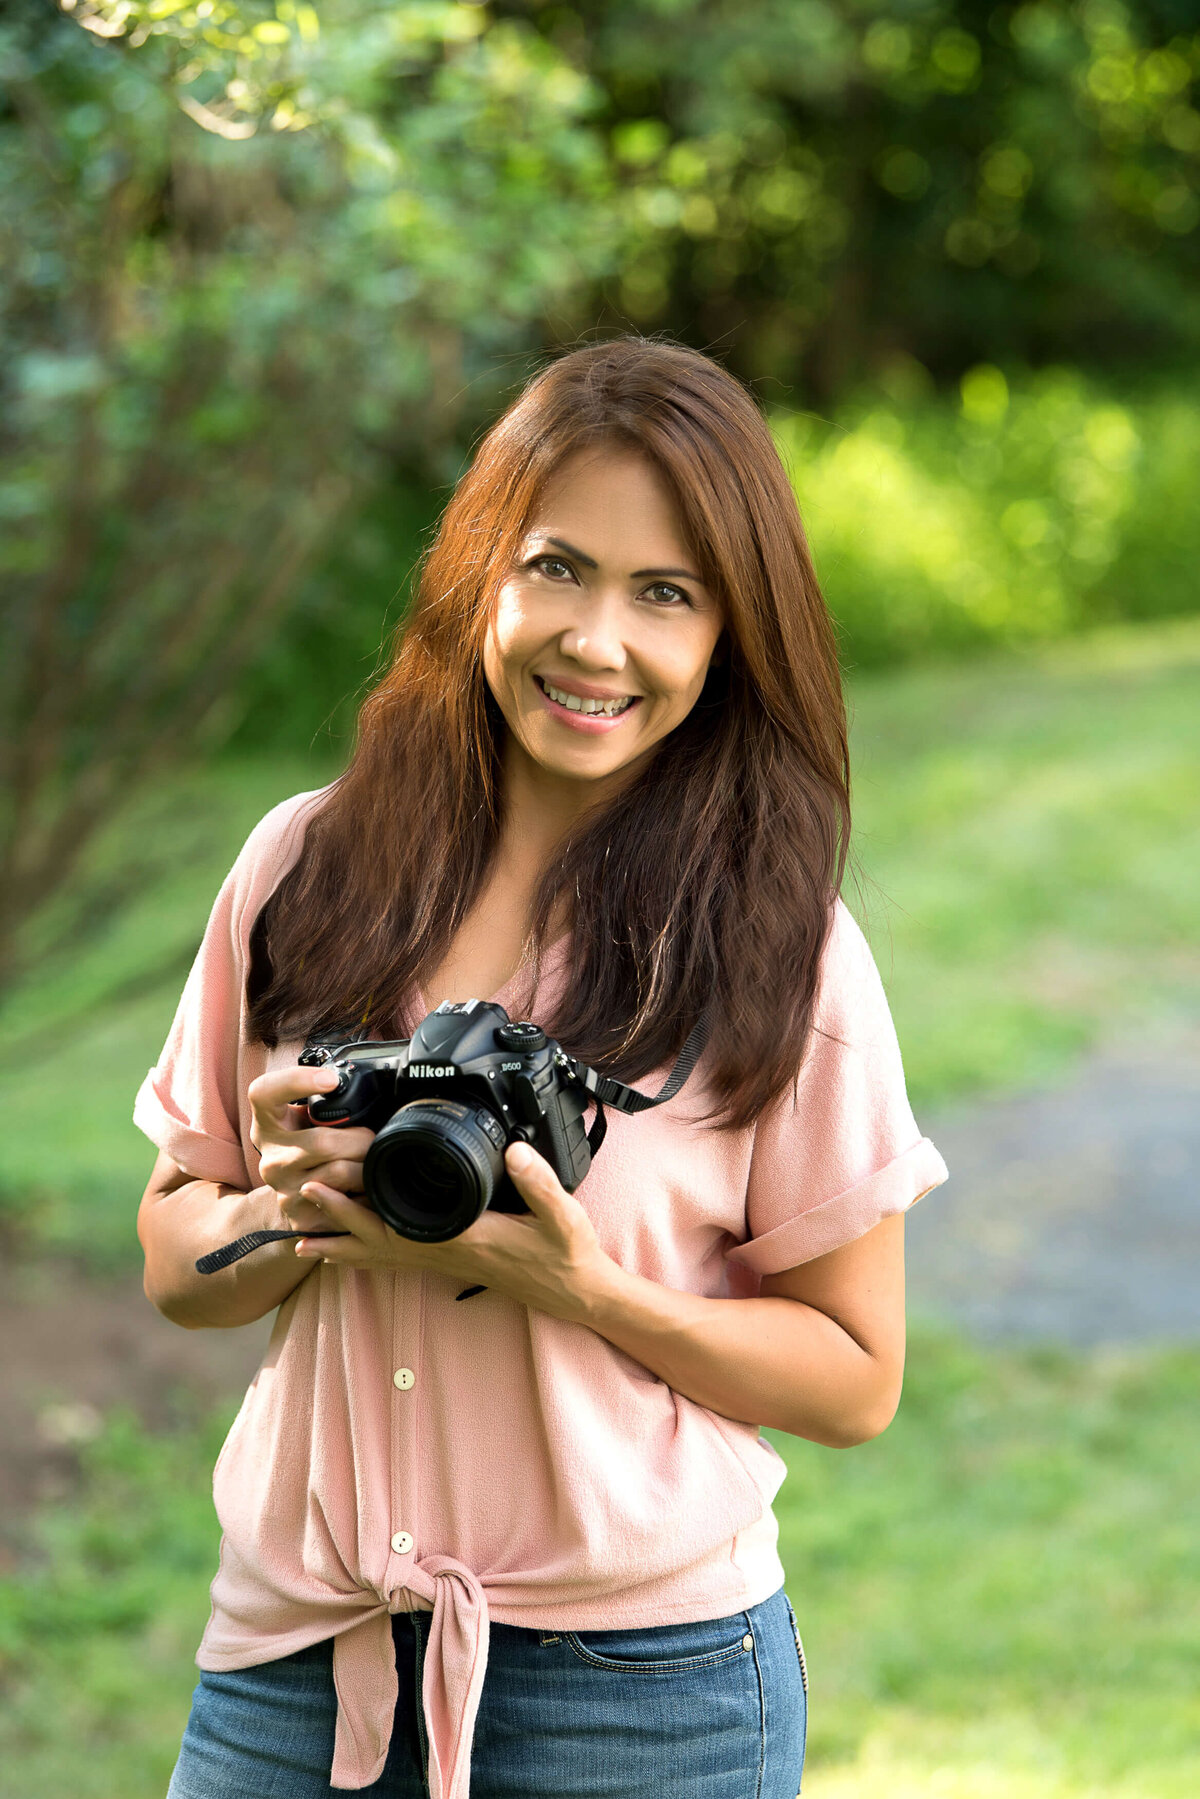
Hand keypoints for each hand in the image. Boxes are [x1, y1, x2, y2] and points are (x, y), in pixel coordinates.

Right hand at [247, 1064, 376, 1235]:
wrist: (302, 1202)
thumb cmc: (315, 1151)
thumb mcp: (310, 1122)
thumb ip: (324, 1105)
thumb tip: (357, 1083)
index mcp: (268, 1124)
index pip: (263, 1093)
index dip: (296, 1081)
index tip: (331, 1080)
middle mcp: (270, 1158)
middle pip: (322, 1142)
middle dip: (360, 1140)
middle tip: (374, 1141)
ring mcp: (283, 1190)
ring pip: (338, 1173)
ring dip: (366, 1167)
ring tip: (372, 1164)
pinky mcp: (301, 1217)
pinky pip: (347, 1203)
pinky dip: (365, 1194)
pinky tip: (367, 1189)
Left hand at [295, 1141, 618, 1322]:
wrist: (578, 1291)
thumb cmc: (568, 1254)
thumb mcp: (563, 1215)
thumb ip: (539, 1182)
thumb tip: (513, 1149)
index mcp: (463, 1238)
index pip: (394, 1226)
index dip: (353, 1210)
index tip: (321, 1186)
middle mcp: (445, 1255)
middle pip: (374, 1243)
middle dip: (332, 1224)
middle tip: (293, 1204)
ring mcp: (446, 1262)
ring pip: (381, 1257)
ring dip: (341, 1245)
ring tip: (301, 1238)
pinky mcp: (451, 1263)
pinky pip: (397, 1261)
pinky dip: (367, 1255)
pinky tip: (349, 1253)